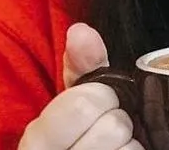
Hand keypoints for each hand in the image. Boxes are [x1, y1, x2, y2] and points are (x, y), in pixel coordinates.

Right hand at [18, 23, 143, 149]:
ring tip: (116, 149)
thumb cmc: (84, 137)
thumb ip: (82, 67)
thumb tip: (79, 30)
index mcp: (36, 139)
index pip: (81, 104)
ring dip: (132, 146)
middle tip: (110, 130)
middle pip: (110, 129)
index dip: (101, 98)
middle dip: (119, 123)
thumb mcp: (78, 102)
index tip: (100, 105)